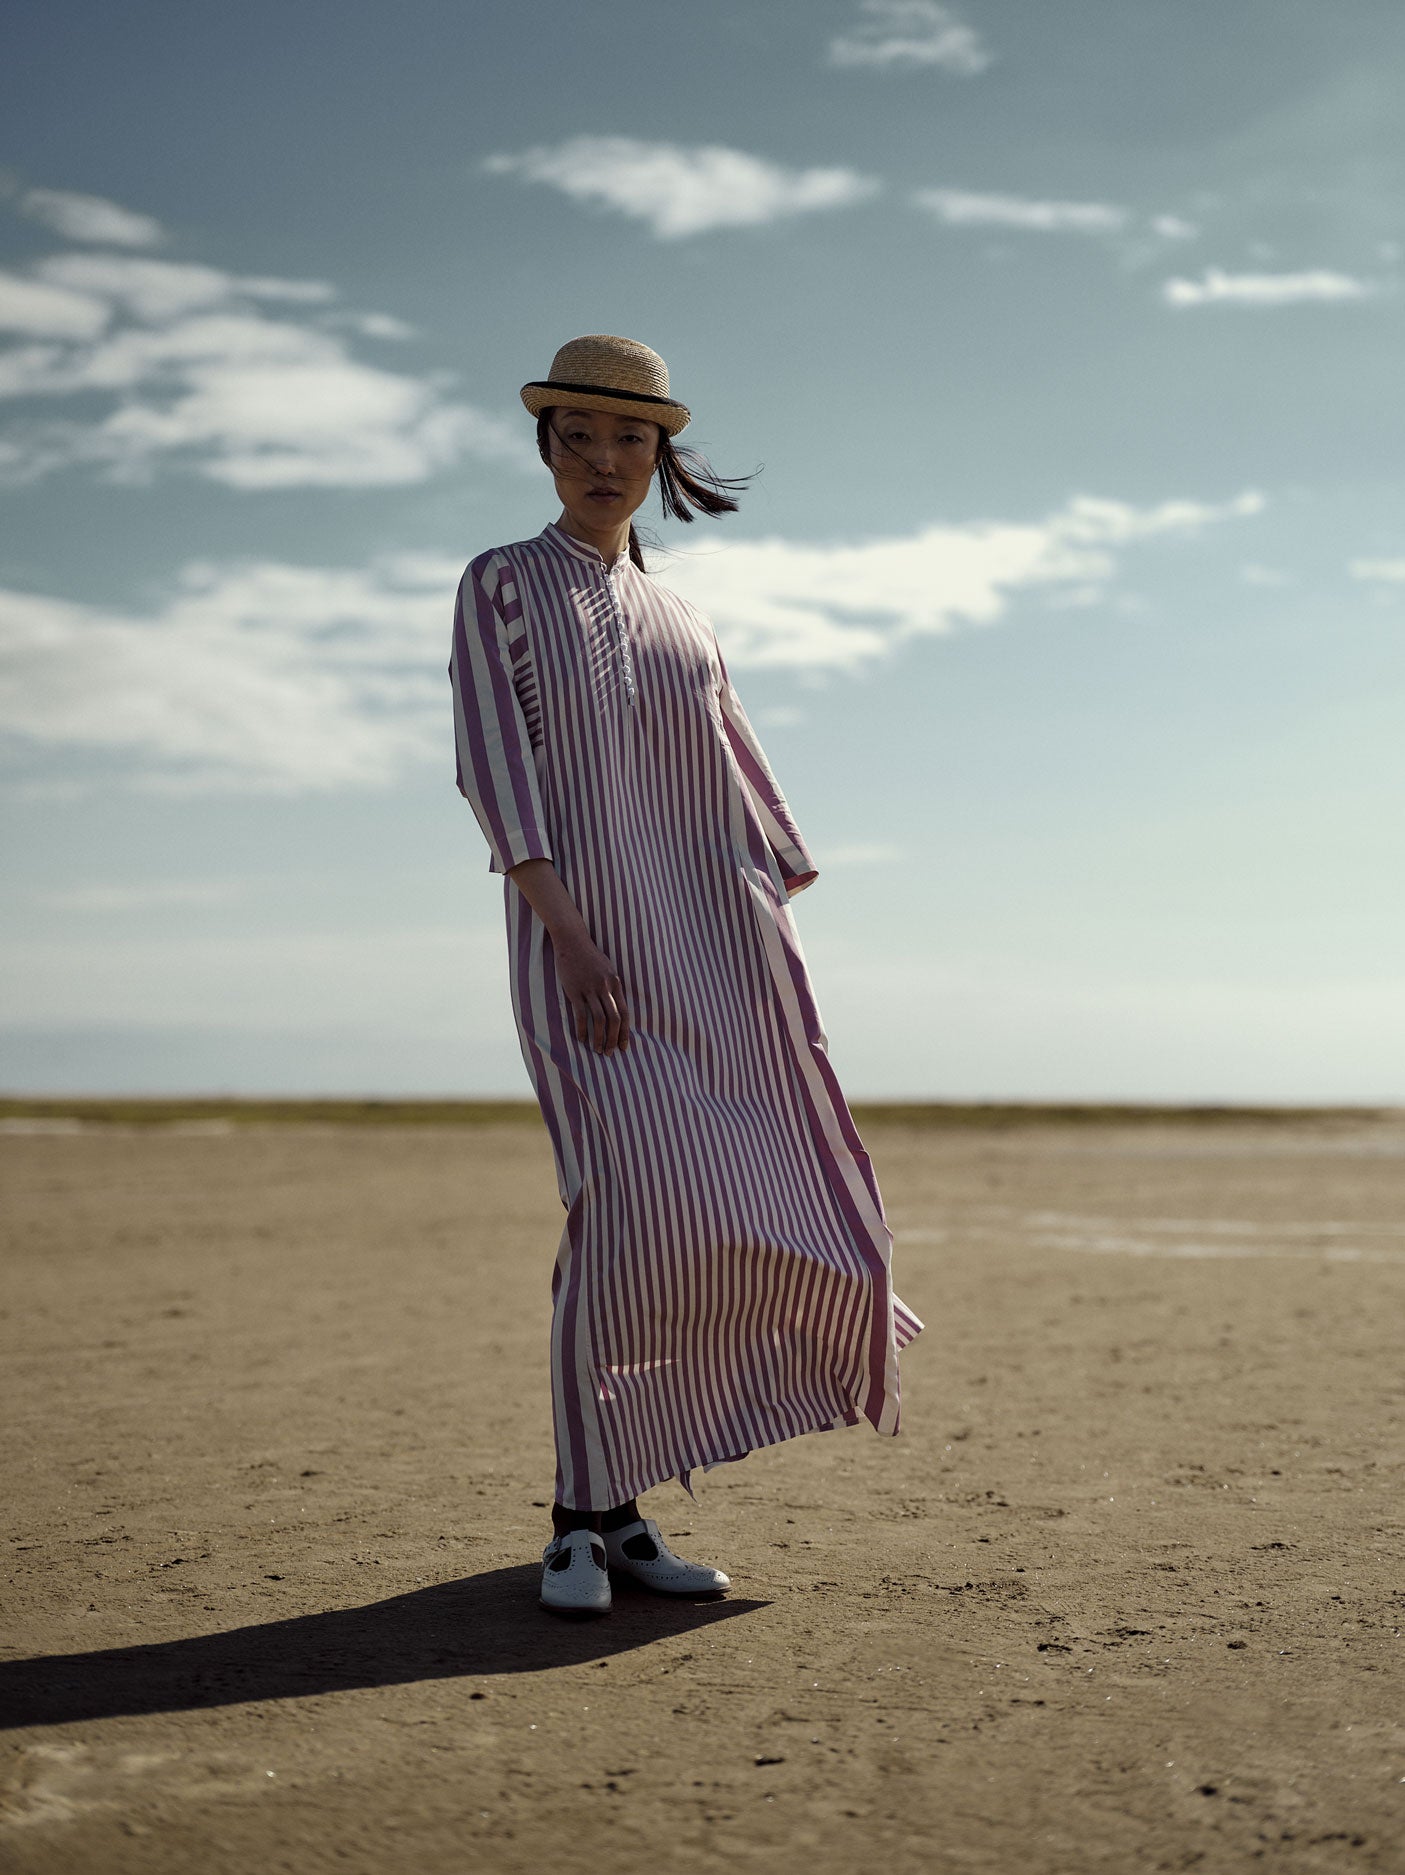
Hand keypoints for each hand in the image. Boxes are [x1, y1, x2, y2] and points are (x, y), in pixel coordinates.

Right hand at [554, 930, 630, 1055]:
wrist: (572, 941)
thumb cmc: (590, 956)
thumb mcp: (608, 969)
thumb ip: (612, 987)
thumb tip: (617, 1007)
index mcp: (615, 983)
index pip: (625, 1012)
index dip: (626, 1032)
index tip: (625, 1046)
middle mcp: (605, 987)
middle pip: (614, 1019)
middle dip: (614, 1039)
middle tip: (611, 1053)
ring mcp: (590, 989)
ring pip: (599, 1020)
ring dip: (599, 1038)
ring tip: (598, 1050)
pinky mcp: (574, 990)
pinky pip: (581, 1015)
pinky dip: (582, 1030)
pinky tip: (581, 1039)